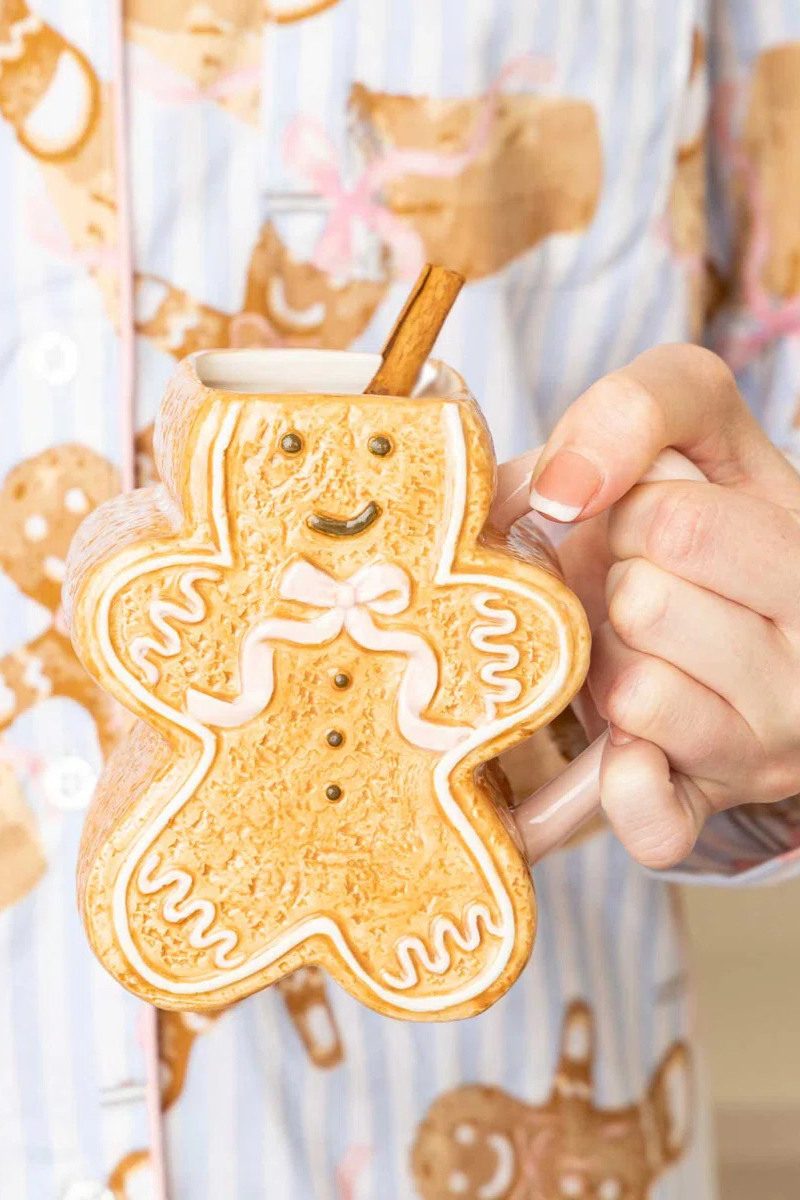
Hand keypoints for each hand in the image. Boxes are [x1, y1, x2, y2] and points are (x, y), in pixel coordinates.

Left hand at [494, 344, 799, 868]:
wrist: (765, 630)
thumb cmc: (714, 521)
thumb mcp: (704, 430)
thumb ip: (640, 409)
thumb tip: (558, 488)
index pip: (671, 520)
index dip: (622, 510)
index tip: (639, 520)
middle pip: (643, 605)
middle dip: (611, 581)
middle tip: (635, 584)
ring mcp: (769, 745)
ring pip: (632, 695)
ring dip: (604, 664)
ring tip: (637, 646)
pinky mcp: (712, 807)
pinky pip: (648, 811)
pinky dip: (622, 780)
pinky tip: (629, 743)